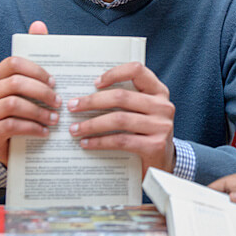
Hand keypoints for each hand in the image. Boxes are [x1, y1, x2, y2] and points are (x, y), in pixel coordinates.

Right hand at [0, 21, 59, 165]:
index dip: (36, 70)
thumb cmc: (22, 114)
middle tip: (59, 102)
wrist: (7, 148)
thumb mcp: (30, 90)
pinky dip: (32, 127)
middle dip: (41, 91)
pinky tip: (44, 132)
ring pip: (12, 104)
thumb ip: (35, 60)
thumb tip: (39, 25)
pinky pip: (10, 125)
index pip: (12, 63)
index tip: (55, 82)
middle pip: (14, 83)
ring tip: (55, 118)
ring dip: (39, 111)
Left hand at [66, 62, 175, 177]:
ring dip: (92, 124)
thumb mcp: (143, 112)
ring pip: (119, 119)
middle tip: (73, 107)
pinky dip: (100, 141)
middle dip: (92, 102)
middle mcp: (163, 106)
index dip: (114, 73)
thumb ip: (126, 101)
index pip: (137, 71)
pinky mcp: (155, 146)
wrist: (163, 164)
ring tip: (75, 129)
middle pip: (121, 97)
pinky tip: (87, 143)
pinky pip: (121, 140)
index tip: (95, 83)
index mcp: (159, 92)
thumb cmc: (146, 134)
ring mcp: (161, 126)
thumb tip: (87, 94)